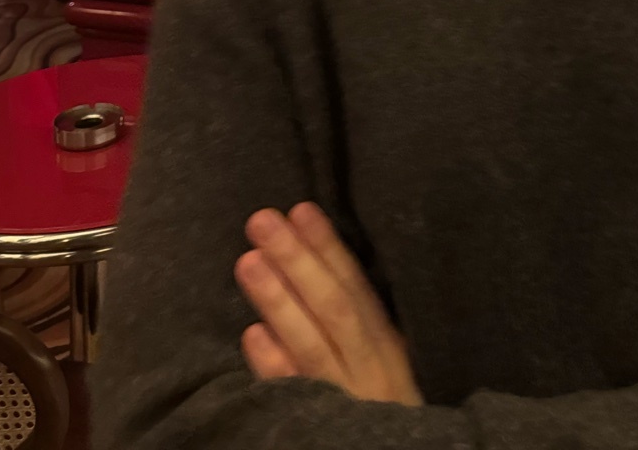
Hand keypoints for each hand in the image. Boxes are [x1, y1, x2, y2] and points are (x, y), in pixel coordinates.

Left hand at [235, 202, 422, 404]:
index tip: (302, 209)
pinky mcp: (321, 431)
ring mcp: (347, 402)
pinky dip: (277, 367)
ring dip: (279, 301)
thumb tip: (321, 262)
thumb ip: (362, 324)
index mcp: (389, 349)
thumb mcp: (387, 364)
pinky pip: (297, 398)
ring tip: (248, 260)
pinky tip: (252, 336)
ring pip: (313, 345)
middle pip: (333, 309)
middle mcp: (371, 372)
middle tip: (262, 219)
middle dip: (298, 261)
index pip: (358, 289)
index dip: (330, 249)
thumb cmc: (384, 410)